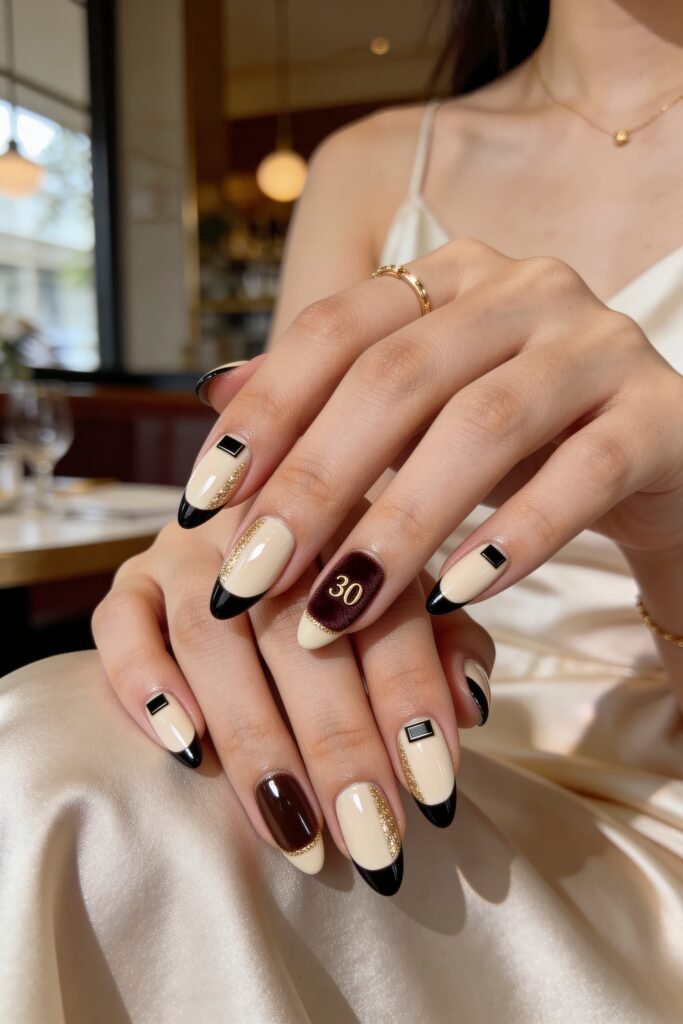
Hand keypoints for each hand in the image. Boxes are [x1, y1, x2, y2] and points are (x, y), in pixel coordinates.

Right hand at [93, 502, 493, 896]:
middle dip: (336, 741)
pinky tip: (189, 751)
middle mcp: (264, 525)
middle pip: (294, 630)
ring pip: (210, 638)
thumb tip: (468, 706)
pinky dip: (148, 687)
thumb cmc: (348, 590)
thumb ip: (449, 647)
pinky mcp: (129, 581)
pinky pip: (120, 626)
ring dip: (254, 739)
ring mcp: (187, 551)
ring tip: (293, 829)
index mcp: (350, 517)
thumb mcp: (411, 607)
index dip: (409, 693)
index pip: (381, 604)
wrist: (262, 541)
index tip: (432, 785)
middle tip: (369, 835)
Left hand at [182, 239, 682, 646]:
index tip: (202, 501)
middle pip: (396, 377)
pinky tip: (454, 598)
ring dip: (397, 527)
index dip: (264, 414)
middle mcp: (525, 289)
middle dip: (314, 485)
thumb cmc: (520, 440)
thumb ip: (328, 398)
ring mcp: (599, 345)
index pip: (335, 328)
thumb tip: (214, 393)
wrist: (657, 458)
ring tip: (335, 611)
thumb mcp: (418, 414)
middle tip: (251, 577)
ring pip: (483, 427)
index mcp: (450, 277)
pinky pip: (584, 473)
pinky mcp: (662, 414)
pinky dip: (513, 539)